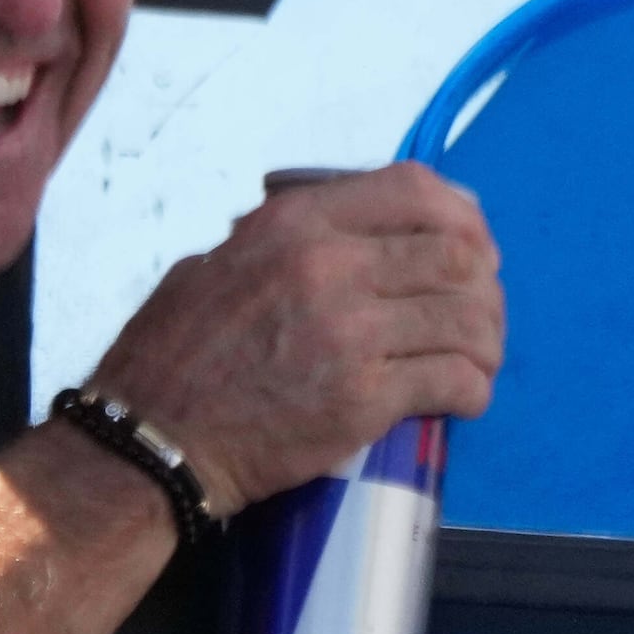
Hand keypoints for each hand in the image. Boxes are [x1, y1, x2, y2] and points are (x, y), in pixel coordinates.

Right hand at [83, 162, 498, 516]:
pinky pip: (454, 382)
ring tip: (476, 361)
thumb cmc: (168, 357)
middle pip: (457, 257)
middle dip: (483, 286)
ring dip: (486, 342)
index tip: (467, 246)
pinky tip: (463, 400)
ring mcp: (350, 334)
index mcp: (293, 225)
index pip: (414, 190)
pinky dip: (473, 390)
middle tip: (476, 314)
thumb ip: (279, 246)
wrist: (148, 442)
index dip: (460, 216)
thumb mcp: (211, 267)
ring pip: (468, 320)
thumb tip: (340, 239)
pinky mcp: (363, 400)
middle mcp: (329, 267)